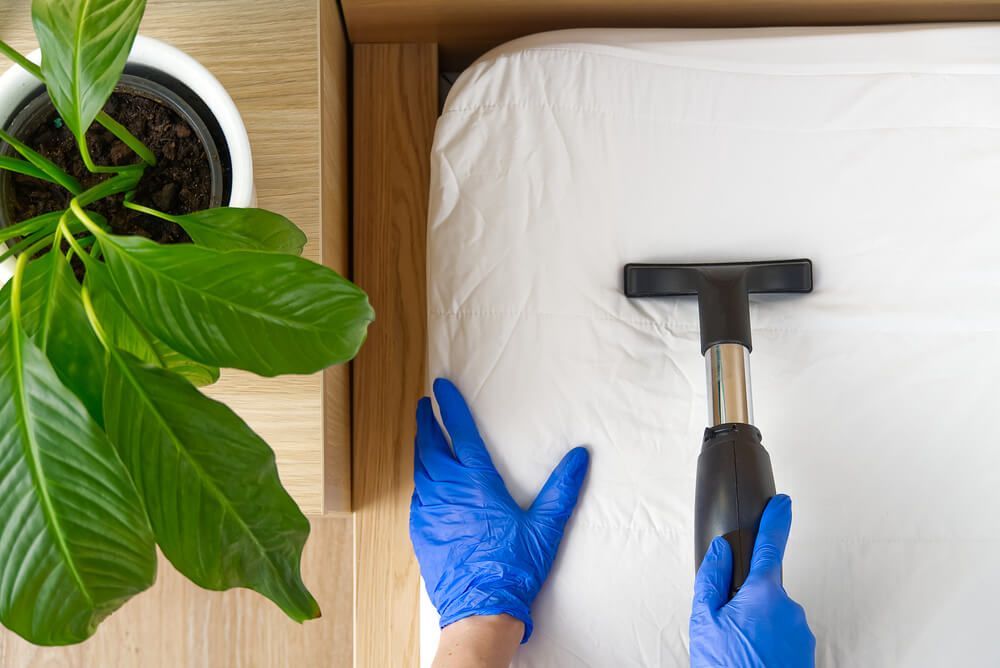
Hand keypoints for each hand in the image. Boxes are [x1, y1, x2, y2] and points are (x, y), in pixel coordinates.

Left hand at [410, 378, 589, 642]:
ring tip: (425, 437)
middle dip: (428, 422)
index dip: (452, 407)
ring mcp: (430, 511)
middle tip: (426, 406)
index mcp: (476, 483)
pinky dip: (421, 481)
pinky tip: (426, 483)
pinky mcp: (421, 531)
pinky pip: (418, 496)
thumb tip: (580, 456)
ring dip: (422, 448)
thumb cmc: (513, 568)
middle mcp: (447, 491)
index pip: (460, 433)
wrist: (480, 610)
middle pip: (431, 445)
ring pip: (421, 469)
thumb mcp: (545, 528)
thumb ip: (562, 489)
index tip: (441, 387)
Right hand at [690, 494, 815, 667]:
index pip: (771, 546)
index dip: (777, 520)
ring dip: (757, 629)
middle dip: (746, 603)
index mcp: (764, 595)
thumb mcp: (705, 622)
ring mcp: (801, 635)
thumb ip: (713, 580)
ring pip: (773, 618)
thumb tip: (722, 553)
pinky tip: (752, 661)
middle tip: (726, 631)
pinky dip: (767, 647)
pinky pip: (783, 639)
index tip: (783, 503)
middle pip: (764, 592)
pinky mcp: (806, 656)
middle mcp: (790, 610)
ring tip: (738, 654)